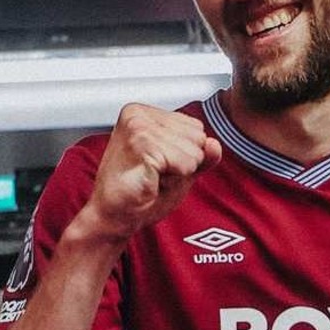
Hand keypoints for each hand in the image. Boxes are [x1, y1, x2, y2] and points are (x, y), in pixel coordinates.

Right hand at [79, 103, 221, 239]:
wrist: (115, 216)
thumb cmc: (140, 193)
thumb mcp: (179, 170)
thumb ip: (200, 156)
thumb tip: (214, 144)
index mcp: (143, 113)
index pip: (195, 128)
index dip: (185, 155)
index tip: (158, 165)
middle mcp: (138, 113)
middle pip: (197, 137)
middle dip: (183, 162)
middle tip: (154, 173)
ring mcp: (138, 126)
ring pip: (193, 150)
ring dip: (177, 173)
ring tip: (152, 177)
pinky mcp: (141, 143)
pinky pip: (184, 162)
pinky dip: (174, 178)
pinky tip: (151, 181)